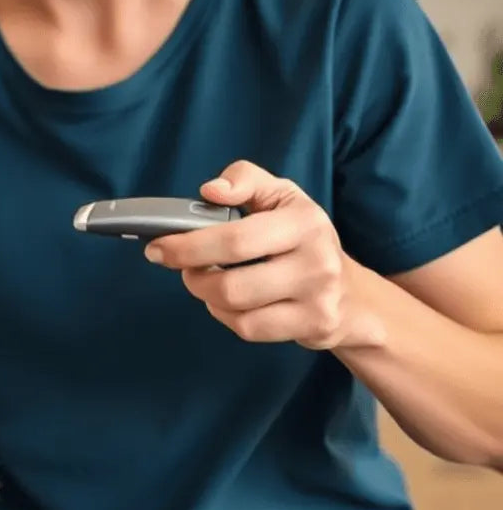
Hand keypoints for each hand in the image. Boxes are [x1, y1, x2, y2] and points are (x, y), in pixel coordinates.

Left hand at [144, 160, 361, 349]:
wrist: (351, 294)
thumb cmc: (303, 238)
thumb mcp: (281, 196)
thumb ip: (245, 180)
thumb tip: (211, 190)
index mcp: (303, 221)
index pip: (234, 239)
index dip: (187, 245)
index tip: (158, 245)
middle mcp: (316, 261)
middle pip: (230, 283)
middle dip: (191, 274)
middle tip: (179, 265)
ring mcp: (316, 298)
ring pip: (235, 308)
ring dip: (207, 295)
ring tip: (206, 279)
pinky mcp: (312, 326)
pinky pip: (249, 329)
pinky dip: (227, 316)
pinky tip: (230, 302)